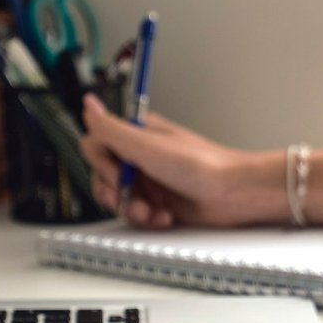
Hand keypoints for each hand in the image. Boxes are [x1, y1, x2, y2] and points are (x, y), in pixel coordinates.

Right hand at [80, 93, 275, 227]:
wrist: (234, 194)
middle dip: (115, 192)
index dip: (102, 165)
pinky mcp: (159, 202)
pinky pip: (137, 213)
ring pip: (119, 198)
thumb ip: (112, 129)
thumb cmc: (202, 165)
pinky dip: (147, 218)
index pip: (97, 146)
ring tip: (151, 211)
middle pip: (103, 175)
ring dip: (131, 209)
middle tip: (133, 197)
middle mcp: (141, 156)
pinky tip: (164, 217)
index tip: (118, 174)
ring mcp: (150, 180)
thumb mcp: (148, 146)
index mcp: (137, 135)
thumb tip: (88, 104)